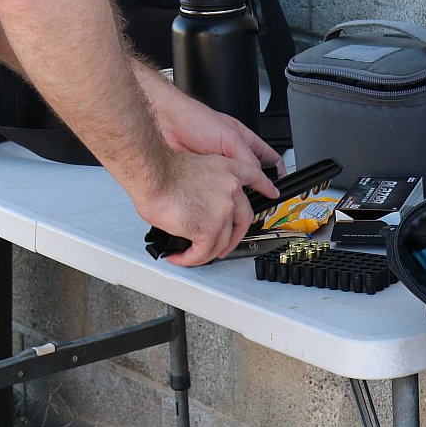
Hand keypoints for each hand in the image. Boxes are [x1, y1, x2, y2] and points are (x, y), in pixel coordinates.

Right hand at [130, 149, 262, 265]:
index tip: (272, 193)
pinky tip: (179, 257)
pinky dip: (190, 259)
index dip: (265, 187)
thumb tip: (198, 204)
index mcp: (227, 170)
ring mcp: (223, 210)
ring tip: (190, 254)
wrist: (153, 174)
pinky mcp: (209, 229)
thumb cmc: (163, 170)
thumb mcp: (195, 167)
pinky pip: (203, 253)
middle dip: (235, 237)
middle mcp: (230, 189)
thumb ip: (207, 186)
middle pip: (244, 219)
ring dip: (206, 252)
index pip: (255, 177)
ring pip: (222, 241)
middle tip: (224, 246)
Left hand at [139, 69, 281, 202]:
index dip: (277, 171)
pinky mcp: (202, 176)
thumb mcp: (230, 138)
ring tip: (239, 205)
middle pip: (251, 176)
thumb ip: (247, 158)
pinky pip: (215, 191)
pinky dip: (219, 198)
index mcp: (243, 141)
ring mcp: (216, 167)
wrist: (167, 123)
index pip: (268, 158)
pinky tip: (220, 202)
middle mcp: (231, 154)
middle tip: (260, 201)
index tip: (280, 185)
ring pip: (233, 186)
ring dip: (236, 196)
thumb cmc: (195, 120)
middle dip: (256, 189)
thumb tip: (258, 178)